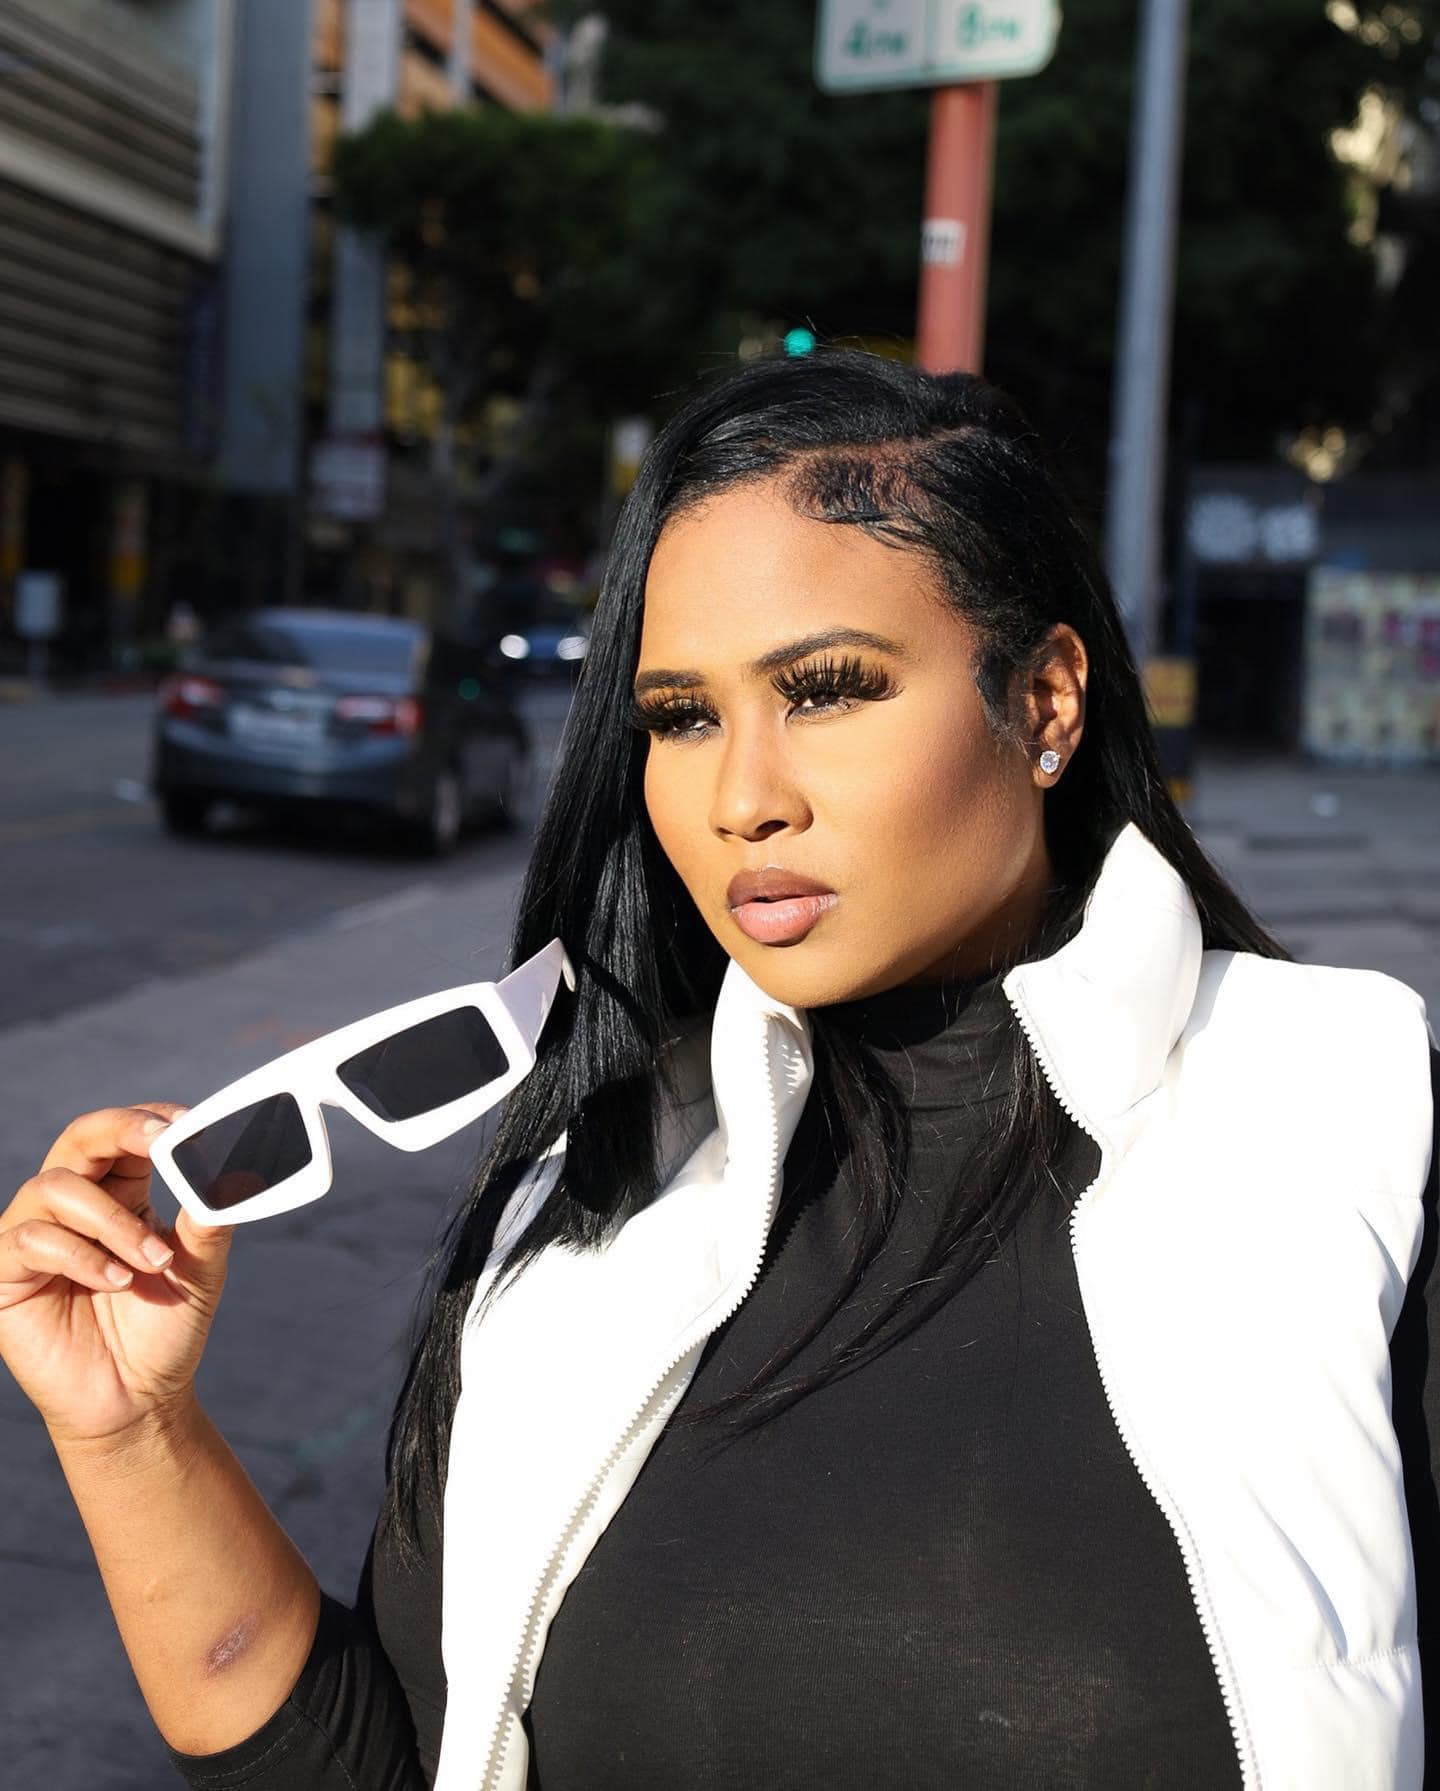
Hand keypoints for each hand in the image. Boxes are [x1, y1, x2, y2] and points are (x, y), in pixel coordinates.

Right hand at [0, 1105, 234, 1445]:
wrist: (140, 1398)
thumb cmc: (166, 1327)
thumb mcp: (201, 1266)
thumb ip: (211, 1216)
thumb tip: (231, 1167)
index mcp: (119, 1193)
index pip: (123, 1135)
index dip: (149, 1119)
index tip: (188, 1123)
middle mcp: (72, 1207)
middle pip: (78, 1140)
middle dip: (120, 1131)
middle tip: (162, 1142)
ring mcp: (34, 1237)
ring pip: (56, 1188)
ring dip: (112, 1220)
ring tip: (151, 1262)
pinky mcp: (6, 1275)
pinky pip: (30, 1239)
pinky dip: (81, 1255)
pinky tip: (115, 1281)